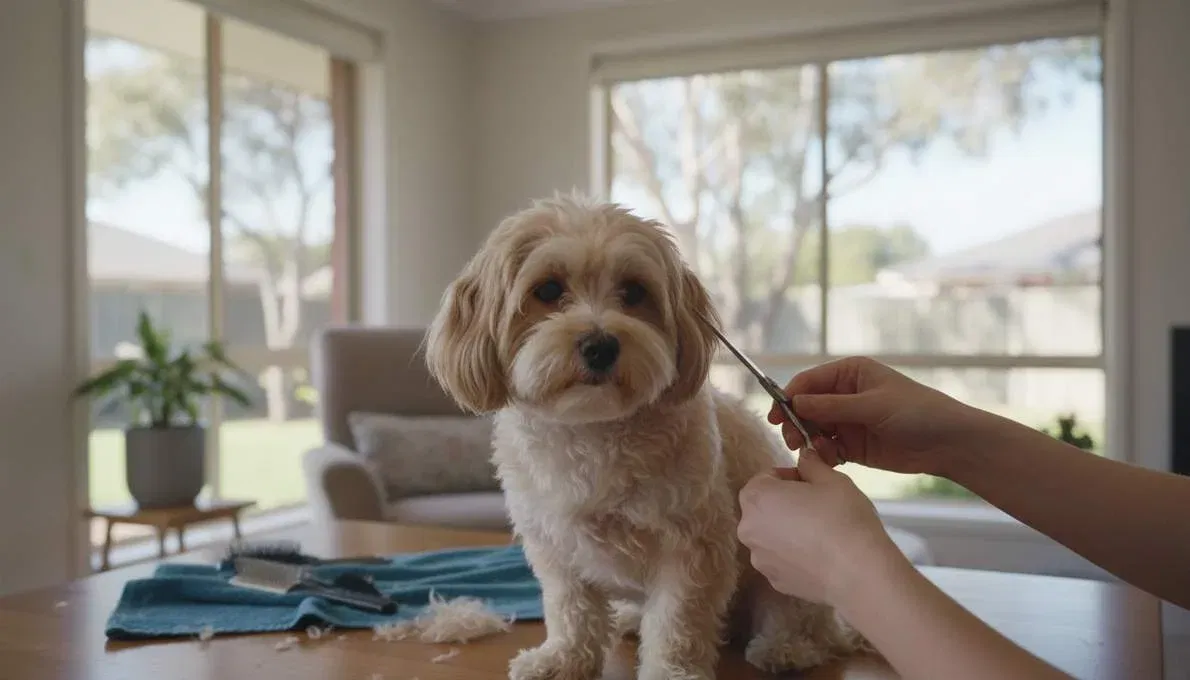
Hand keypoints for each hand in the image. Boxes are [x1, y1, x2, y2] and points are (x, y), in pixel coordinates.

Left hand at [737, 450, 897, 604]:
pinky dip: (795, 556)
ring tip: (820, 535)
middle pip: (764, 508)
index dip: (791, 478)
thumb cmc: (842, 518)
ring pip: (771, 536)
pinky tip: (820, 556)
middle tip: (818, 508)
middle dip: (786, 504)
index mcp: (755, 497)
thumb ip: (811, 464)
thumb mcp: (832, 479)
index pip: (766, 478)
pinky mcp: (775, 582)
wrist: (858, 573)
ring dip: (788, 531)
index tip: (813, 485)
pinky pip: (781, 560)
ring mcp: (760, 559)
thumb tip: (804, 456)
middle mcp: (747, 529)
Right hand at [768, 356, 990, 477]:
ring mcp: (849, 421)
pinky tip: (832, 460)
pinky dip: (824, 455)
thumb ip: (832, 406)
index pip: (809, 382)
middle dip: (797, 423)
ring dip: (810, 441)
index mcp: (850, 374)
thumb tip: (795, 402)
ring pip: (814, 430)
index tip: (777, 416)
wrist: (949, 443)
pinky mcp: (854, 446)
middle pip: (806, 408)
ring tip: (817, 452)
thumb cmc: (916, 412)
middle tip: (793, 440)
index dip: (790, 397)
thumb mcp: (872, 405)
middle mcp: (845, 395)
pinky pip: (828, 449)